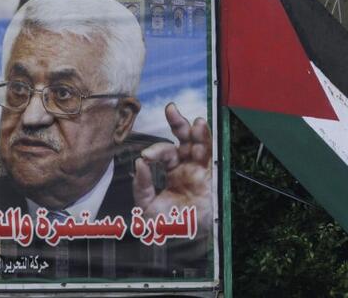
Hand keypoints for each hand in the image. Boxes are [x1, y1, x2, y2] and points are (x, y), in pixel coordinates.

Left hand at [133, 103, 212, 237]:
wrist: (187, 240)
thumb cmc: (167, 225)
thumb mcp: (146, 207)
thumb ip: (141, 186)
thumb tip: (139, 164)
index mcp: (169, 172)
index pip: (162, 154)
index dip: (154, 152)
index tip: (145, 158)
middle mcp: (184, 166)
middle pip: (181, 139)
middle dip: (176, 123)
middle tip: (170, 108)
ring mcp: (197, 168)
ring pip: (196, 142)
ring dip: (194, 129)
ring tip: (193, 119)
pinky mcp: (208, 173)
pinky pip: (207, 151)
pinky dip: (204, 138)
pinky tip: (200, 126)